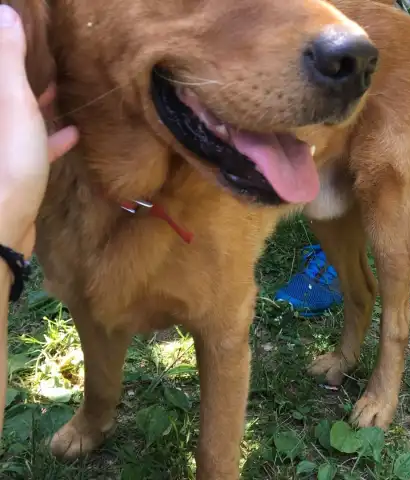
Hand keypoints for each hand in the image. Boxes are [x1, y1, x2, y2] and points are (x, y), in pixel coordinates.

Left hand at [0, 5, 77, 257]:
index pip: (0, 67)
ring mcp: (1, 147)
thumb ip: (9, 60)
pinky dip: (48, 137)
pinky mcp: (9, 170)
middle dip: (23, 75)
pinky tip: (73, 135)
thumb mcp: (14, 103)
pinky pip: (29, 145)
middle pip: (6, 92)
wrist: (3, 226)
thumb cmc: (9, 161)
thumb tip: (4, 12)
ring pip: (16, 117)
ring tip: (62, 93)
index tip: (32, 34)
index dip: (9, 48)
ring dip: (37, 105)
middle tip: (50, 60)